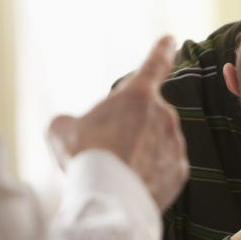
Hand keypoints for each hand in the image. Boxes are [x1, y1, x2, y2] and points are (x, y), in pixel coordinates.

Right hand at [47, 36, 187, 209]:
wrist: (108, 199)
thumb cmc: (84, 158)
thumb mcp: (61, 131)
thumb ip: (70, 122)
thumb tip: (71, 128)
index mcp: (137, 95)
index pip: (155, 64)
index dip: (162, 50)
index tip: (170, 40)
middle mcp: (163, 115)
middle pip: (146, 117)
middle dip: (130, 130)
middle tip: (106, 151)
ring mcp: (174, 144)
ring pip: (156, 143)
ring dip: (140, 153)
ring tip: (116, 172)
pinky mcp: (179, 172)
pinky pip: (163, 168)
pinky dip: (149, 174)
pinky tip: (130, 185)